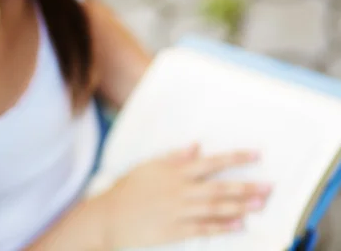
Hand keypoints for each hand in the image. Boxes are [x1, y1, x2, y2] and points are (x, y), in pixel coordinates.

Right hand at [96, 144, 271, 248]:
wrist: (109, 217)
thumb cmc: (127, 190)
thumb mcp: (148, 166)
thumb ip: (174, 157)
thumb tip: (196, 146)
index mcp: (173, 173)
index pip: (210, 162)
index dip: (235, 158)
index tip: (256, 154)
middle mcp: (179, 191)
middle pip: (218, 188)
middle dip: (246, 187)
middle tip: (269, 187)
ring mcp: (178, 212)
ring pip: (215, 208)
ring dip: (239, 206)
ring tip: (259, 205)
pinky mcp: (174, 231)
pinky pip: (203, 229)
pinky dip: (222, 227)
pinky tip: (238, 226)